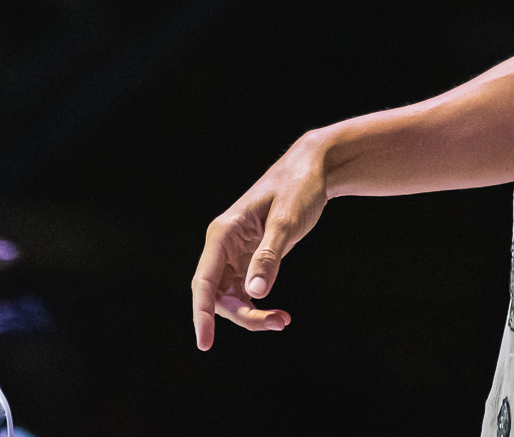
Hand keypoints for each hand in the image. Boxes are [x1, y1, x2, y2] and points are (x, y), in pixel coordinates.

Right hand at [190, 133, 329, 349]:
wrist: (312, 171)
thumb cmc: (297, 189)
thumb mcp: (286, 222)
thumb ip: (269, 257)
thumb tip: (254, 293)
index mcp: (222, 233)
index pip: (204, 281)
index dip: (201, 314)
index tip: (204, 343)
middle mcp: (223, 245)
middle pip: (218, 295)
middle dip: (243, 316)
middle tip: (279, 322)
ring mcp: (235, 254)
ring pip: (231, 298)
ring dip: (252, 315)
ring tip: (284, 320)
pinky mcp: (250, 259)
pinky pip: (245, 292)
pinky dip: (259, 307)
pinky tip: (280, 315)